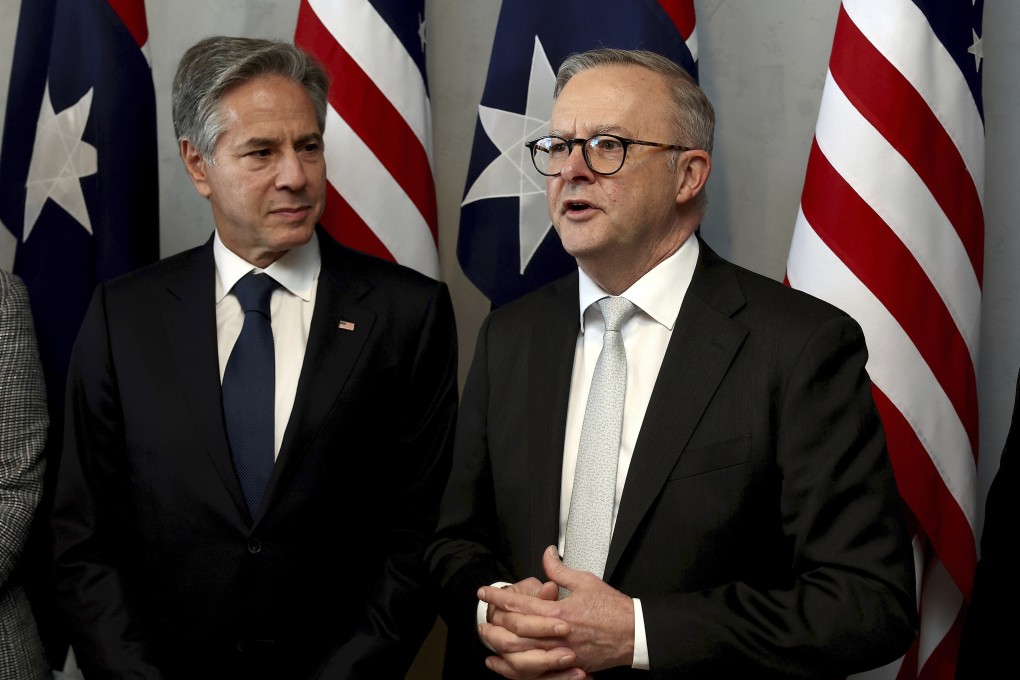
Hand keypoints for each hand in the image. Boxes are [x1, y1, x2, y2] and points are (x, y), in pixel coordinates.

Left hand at [479, 546, 634, 674]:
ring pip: (520, 653)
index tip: (485, 592)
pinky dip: (515, 668)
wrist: (634, 634)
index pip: (519, 603)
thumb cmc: (614, 610)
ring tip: (489, 635)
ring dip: (500, 644)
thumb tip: (547, 555)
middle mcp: (555, 635)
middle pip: (513, 630)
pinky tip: (505, 663)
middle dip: (493, 620)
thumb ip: (560, 569)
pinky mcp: (566, 666)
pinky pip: (534, 670)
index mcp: (558, 612)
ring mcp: (560, 654)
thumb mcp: (585, 581)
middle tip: (484, 613)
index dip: (498, 597)